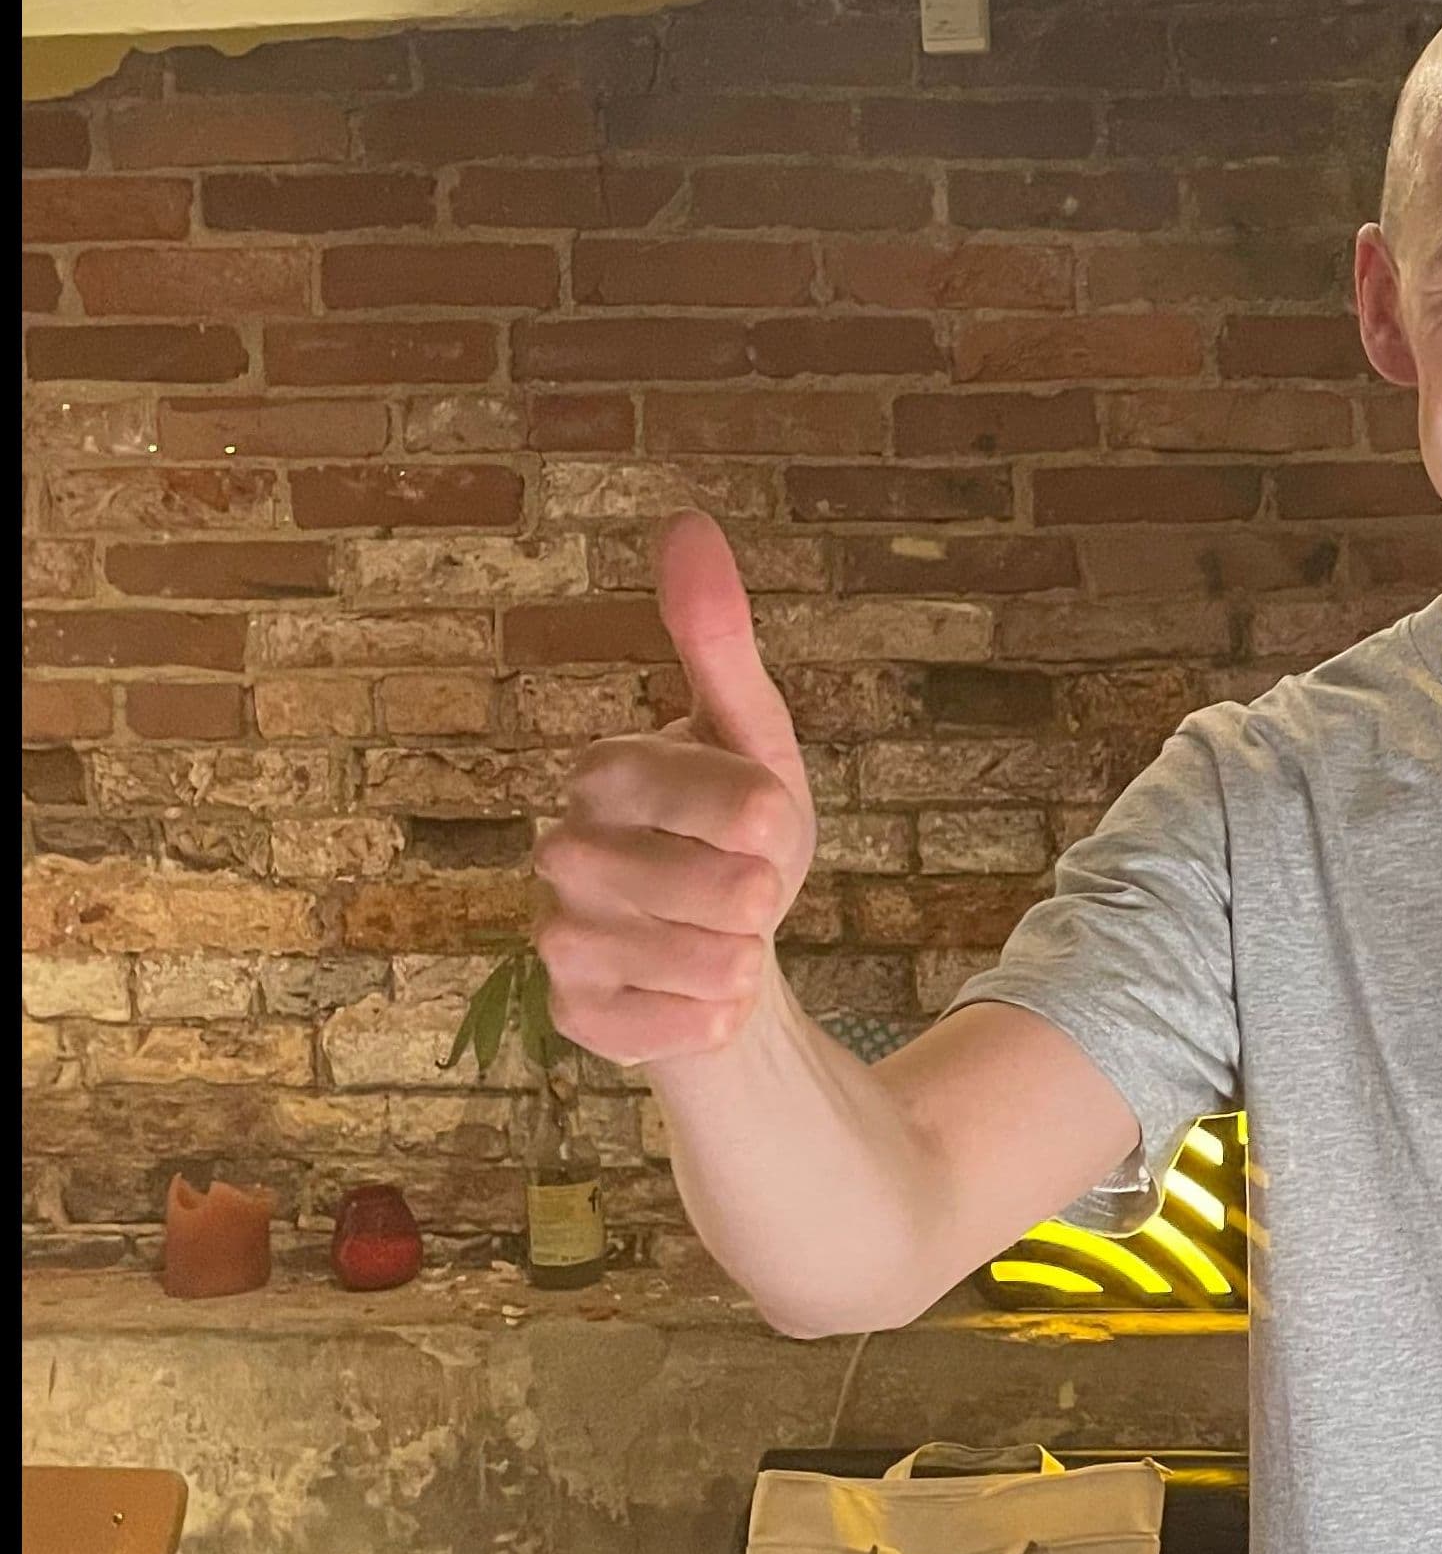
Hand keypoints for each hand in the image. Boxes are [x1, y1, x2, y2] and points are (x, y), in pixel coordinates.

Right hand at [532, 510, 818, 1067]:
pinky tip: (708, 998)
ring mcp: (558, 935)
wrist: (725, 942)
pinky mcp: (571, 1014)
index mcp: (607, 769)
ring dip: (737, 960)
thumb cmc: (739, 830)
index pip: (719, 798)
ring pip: (687, 963)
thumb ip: (717, 639)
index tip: (772, 824)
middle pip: (713, 888)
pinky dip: (706, 1020)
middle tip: (757, 894)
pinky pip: (661, 1030)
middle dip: (759, 897)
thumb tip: (686, 523)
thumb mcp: (753, 736)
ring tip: (732, 944)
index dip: (768, 821)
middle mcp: (563, 848)